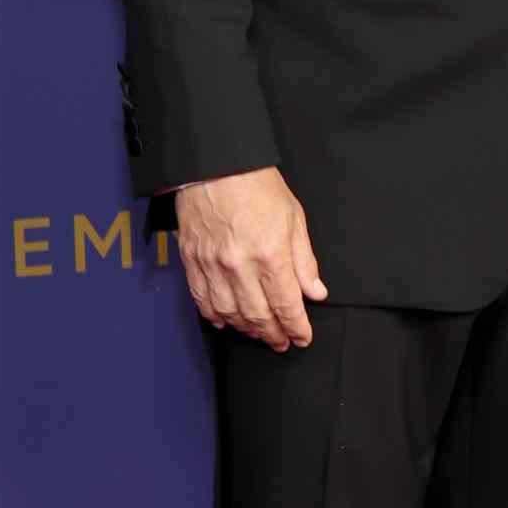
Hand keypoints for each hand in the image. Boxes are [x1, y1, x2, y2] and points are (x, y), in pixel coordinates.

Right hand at [175, 168, 326, 350]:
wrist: (215, 164)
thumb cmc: (257, 186)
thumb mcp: (294, 218)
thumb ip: (304, 260)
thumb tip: (315, 292)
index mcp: (270, 254)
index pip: (286, 305)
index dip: (296, 327)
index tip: (302, 337)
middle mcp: (240, 266)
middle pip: (259, 315)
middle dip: (273, 334)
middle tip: (281, 342)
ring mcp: (213, 265)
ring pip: (230, 313)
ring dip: (246, 329)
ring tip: (258, 333)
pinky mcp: (192, 261)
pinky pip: (203, 299)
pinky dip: (215, 315)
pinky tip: (226, 321)